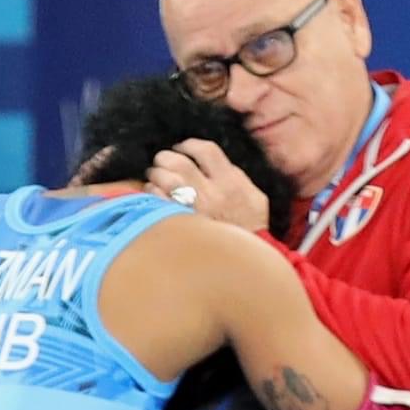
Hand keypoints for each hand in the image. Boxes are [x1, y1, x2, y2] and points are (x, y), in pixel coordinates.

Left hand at [145, 137, 271, 231]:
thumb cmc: (251, 230)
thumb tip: (221, 165)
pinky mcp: (178, 224)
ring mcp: (192, 209)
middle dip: (166, 157)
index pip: (206, 150)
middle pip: (178, 161)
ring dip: (156, 174)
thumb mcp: (257, 199)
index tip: (183, 148)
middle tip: (164, 162)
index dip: (189, 144)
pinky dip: (152, 194)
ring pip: (163, 178)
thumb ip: (240, 178)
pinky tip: (156, 196)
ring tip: (157, 178)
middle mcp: (210, 193)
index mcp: (230, 183)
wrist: (246, 265)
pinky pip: (156, 199)